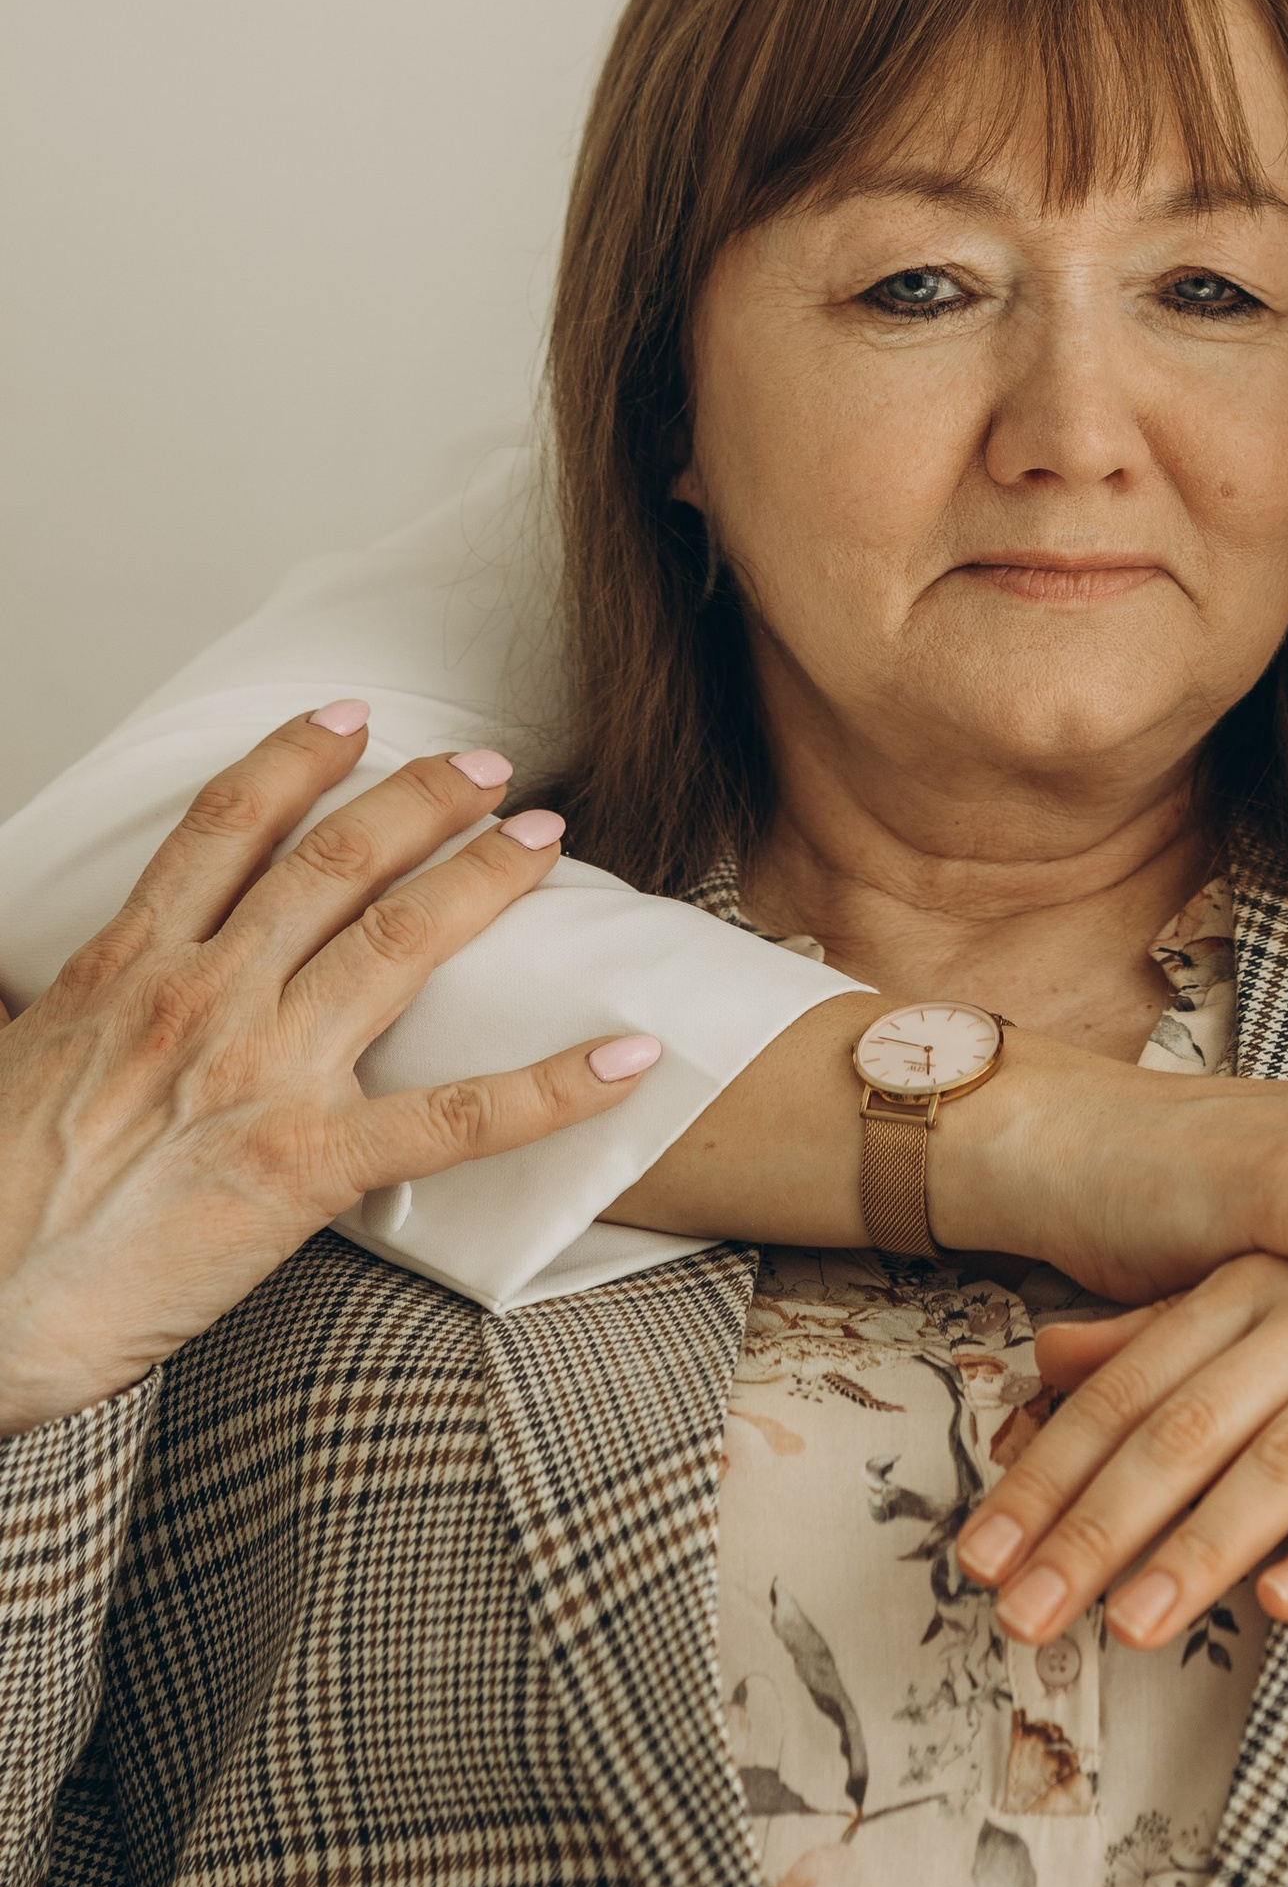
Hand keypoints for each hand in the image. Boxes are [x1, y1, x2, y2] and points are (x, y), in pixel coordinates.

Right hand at [0, 706, 663, 1433]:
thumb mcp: (14, 1067)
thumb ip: (71, 1016)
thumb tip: (80, 999)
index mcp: (122, 970)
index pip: (223, 827)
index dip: (295, 760)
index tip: (351, 718)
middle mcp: (199, 998)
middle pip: (331, 863)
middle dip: (421, 800)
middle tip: (488, 767)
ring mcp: (259, 1075)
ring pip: (398, 944)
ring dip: (483, 881)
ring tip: (545, 842)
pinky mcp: (305, 1168)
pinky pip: (456, 1119)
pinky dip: (555, 1087)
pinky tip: (628, 1058)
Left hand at [954, 1253, 1287, 1647]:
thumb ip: (1177, 1330)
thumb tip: (1043, 1358)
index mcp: (1268, 1277)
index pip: (1130, 1387)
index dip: (1049, 1477)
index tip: (974, 1569)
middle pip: (1185, 1423)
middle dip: (1093, 1528)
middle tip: (1017, 1624)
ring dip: (1202, 1547)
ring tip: (1129, 1631)